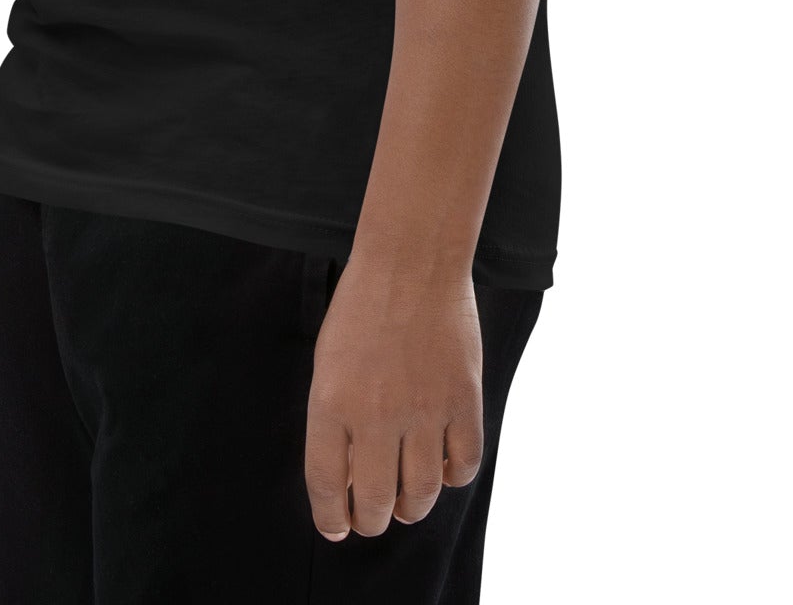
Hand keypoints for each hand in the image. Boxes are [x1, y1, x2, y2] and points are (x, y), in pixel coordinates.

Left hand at [303, 258, 483, 539]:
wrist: (411, 264)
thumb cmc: (362, 310)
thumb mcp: (330, 364)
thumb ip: (334, 422)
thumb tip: (350, 480)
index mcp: (332, 404)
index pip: (328, 486)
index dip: (332, 517)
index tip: (338, 527)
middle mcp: (376, 415)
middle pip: (377, 503)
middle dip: (372, 521)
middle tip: (373, 517)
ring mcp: (424, 411)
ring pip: (422, 494)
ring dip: (412, 507)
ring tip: (406, 500)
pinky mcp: (464, 401)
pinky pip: (464, 466)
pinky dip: (453, 476)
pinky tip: (442, 465)